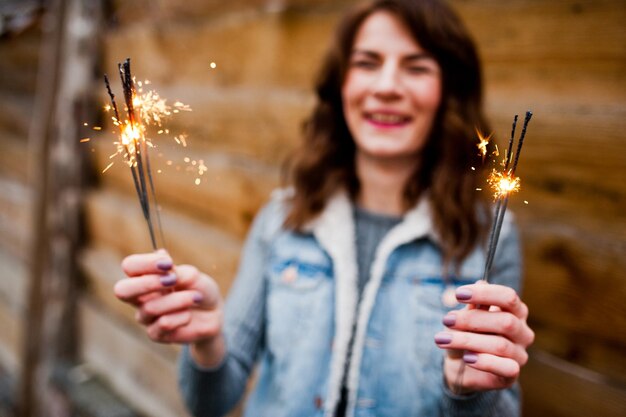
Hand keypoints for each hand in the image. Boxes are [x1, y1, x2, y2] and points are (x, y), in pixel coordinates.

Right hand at [114, 249, 225, 366]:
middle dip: (147, 283)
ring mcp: (146, 316)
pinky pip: (163, 324)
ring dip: (177, 300)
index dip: (145, 263)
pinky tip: (188, 315)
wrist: (213, 313)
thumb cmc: (198, 289)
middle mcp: (139, 297)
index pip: (130, 266)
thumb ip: (176, 271)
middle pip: (122, 290)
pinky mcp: (156, 334)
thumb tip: (161, 260)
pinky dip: (180, 317)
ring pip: (150, 308)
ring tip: (195, 297)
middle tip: (172, 280)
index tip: (168, 263)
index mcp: (144, 277)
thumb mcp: (192, 276)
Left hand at [434, 282, 534, 393]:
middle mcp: (522, 332)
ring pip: (500, 345)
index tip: (458, 294)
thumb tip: (481, 282)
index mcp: (515, 311)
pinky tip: (467, 358)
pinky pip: (506, 367)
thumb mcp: (465, 317)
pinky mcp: (512, 374)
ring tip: (443, 339)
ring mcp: (520, 354)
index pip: (508, 297)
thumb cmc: (466, 333)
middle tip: (446, 319)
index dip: (484, 293)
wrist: (460, 364)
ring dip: (467, 340)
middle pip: (505, 321)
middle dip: (472, 319)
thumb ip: (474, 305)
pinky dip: (484, 361)